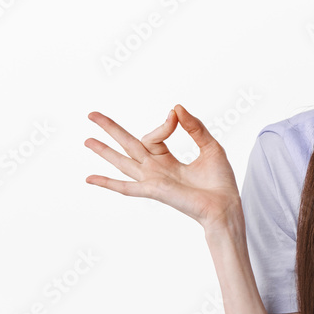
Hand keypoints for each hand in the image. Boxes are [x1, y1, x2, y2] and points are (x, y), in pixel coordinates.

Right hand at [84, 104, 240, 229]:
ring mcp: (152, 180)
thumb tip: (176, 108)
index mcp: (167, 160)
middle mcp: (156, 170)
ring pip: (122, 162)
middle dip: (110, 129)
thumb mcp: (210, 147)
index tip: (175, 116)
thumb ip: (194, 127)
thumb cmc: (220, 182)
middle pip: (128, 145)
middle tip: (91, 114)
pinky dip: (107, 183)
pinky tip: (89, 179)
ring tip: (86, 140)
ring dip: (104, 151)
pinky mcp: (154, 190)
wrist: (226, 205)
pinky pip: (127, 187)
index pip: (155, 135)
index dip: (165, 124)